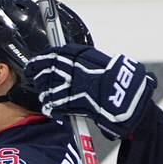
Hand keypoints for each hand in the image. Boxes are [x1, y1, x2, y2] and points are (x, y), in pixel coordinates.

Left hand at [25, 44, 156, 139]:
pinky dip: (51, 107)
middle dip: (38, 74)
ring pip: (49, 88)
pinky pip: (56, 104)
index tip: (35, 62)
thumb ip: (84, 62)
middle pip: (47, 70)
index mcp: (81, 56)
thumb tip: (69, 62)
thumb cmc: (121, 80)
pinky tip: (51, 108)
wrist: (129, 97)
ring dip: (44, 92)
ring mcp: (72, 86)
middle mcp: (73, 68)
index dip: (41, 59)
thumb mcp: (100, 63)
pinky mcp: (73, 103)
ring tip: (44, 96)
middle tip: (33, 77)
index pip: (53, 54)